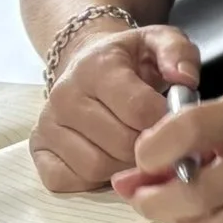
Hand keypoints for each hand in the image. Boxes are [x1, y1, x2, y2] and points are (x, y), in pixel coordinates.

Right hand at [31, 22, 196, 193]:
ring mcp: (47, 124)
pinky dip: (90, 181)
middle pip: (120, 144)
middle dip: (148, 148)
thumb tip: (184, 79)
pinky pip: (65, 181)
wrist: (87, 63)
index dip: (165, 123)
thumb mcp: (159, 42)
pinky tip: (106, 159)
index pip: (138, 109)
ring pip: (95, 167)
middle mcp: (65, 95)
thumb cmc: (130, 60)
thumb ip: (179, 53)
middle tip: (157, 140)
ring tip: (134, 149)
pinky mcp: (37, 148)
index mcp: (97, 67)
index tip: (173, 122)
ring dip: (123, 167)